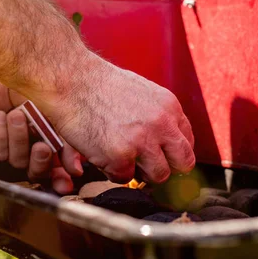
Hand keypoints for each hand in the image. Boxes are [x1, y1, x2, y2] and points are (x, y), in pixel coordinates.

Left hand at [0, 72, 82, 193]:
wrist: (7, 64)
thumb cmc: (37, 84)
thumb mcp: (58, 115)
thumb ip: (68, 144)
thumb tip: (76, 170)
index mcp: (52, 143)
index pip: (57, 172)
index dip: (60, 181)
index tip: (65, 184)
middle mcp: (32, 147)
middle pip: (36, 173)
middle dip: (39, 162)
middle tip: (42, 147)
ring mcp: (11, 145)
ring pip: (15, 161)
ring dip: (18, 138)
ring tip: (17, 115)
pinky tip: (1, 114)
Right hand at [41, 53, 195, 183]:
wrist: (70, 81)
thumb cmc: (97, 85)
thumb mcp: (141, 92)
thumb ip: (156, 115)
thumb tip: (163, 141)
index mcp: (169, 107)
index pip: (186, 142)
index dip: (171, 152)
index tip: (157, 155)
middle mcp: (161, 124)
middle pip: (182, 163)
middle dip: (164, 167)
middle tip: (144, 164)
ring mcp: (142, 142)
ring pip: (158, 176)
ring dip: (139, 172)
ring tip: (118, 156)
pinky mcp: (120, 156)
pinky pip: (124, 178)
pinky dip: (110, 170)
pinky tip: (99, 152)